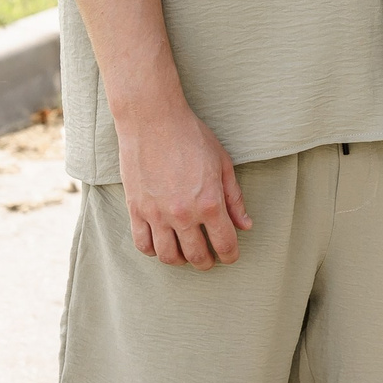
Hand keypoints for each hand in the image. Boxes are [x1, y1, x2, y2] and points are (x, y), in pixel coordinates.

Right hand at [116, 102, 252, 268]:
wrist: (153, 120)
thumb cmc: (192, 137)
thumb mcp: (223, 164)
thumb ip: (234, 199)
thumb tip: (246, 225)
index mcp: (210, 202)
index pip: (225, 244)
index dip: (231, 255)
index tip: (230, 256)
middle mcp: (183, 214)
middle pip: (197, 256)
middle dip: (207, 262)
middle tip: (209, 258)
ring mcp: (157, 214)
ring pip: (168, 257)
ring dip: (180, 260)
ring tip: (185, 252)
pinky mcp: (136, 210)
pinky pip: (143, 244)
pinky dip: (153, 250)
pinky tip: (162, 243)